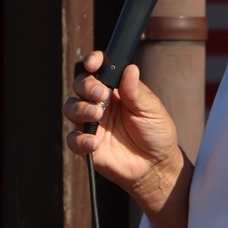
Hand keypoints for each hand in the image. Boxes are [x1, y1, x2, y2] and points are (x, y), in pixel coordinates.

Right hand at [64, 50, 193, 227]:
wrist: (156, 166)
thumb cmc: (156, 133)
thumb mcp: (151, 109)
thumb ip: (137, 91)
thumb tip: (130, 68)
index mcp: (116, 89)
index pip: (98, 69)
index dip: (92, 61)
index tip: (93, 63)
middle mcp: (100, 103)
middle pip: (80, 85)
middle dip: (86, 86)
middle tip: (101, 94)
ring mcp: (92, 123)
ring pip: (71, 108)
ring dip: (80, 108)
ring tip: (96, 114)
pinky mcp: (87, 145)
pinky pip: (73, 139)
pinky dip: (80, 139)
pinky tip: (94, 142)